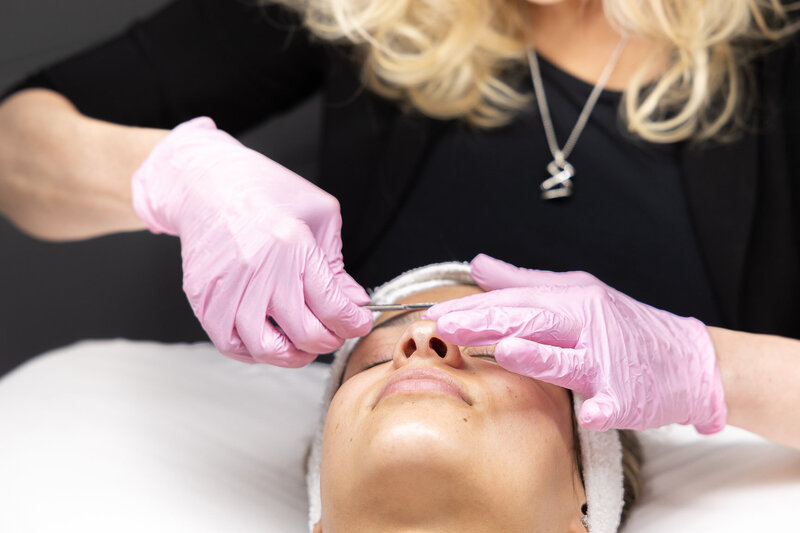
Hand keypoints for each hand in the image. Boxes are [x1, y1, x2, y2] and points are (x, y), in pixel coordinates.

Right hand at [132, 117, 371, 365]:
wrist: (206, 181)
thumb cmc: (263, 190)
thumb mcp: (319, 213)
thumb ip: (337, 263)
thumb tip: (353, 301)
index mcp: (292, 246)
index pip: (332, 307)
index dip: (353, 323)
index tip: (359, 323)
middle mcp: (259, 271)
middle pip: (305, 333)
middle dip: (330, 340)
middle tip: (335, 333)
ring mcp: (228, 288)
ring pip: (266, 348)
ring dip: (294, 356)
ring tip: (304, 346)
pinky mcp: (204, 298)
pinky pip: (229, 344)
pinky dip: (254, 353)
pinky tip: (269, 342)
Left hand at [423, 254, 726, 432]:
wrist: (688, 360)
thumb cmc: (624, 327)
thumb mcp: (577, 293)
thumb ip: (524, 282)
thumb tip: (478, 266)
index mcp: (574, 301)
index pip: (517, 300)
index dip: (476, 306)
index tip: (437, 312)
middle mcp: (589, 326)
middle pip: (534, 322)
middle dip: (488, 322)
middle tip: (447, 325)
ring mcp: (609, 363)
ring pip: (569, 359)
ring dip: (539, 356)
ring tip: (508, 350)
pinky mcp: (631, 397)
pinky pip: (614, 404)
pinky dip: (603, 408)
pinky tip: (590, 413)